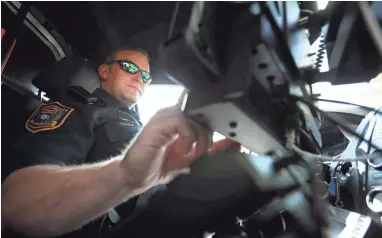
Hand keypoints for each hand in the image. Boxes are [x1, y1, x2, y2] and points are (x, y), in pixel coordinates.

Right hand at [121, 90, 239, 192]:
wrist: (131, 176)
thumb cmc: (151, 167)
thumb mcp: (180, 162)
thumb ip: (194, 155)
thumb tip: (209, 155)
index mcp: (174, 122)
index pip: (197, 111)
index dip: (209, 123)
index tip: (212, 143)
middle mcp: (169, 115)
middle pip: (199, 112)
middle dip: (207, 132)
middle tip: (204, 150)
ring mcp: (162, 118)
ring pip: (193, 115)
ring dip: (199, 136)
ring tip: (193, 152)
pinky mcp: (158, 124)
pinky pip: (182, 121)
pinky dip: (188, 137)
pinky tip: (183, 150)